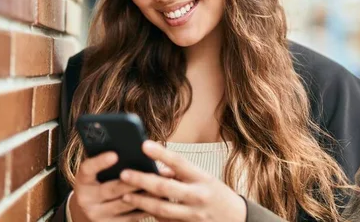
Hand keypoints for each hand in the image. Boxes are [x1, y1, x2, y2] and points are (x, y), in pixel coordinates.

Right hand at [71, 151, 175, 220]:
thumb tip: (135, 148)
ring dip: (145, 194)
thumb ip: (108, 162)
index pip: (87, 169)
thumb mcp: (96, 173)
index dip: (100, 162)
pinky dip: (146, 207)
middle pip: (112, 188)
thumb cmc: (98, 184)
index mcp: (82, 181)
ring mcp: (98, 216)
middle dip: (134, 180)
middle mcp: (86, 200)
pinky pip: (131, 217)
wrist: (87, 213)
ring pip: (125, 204)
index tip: (115, 154)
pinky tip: (159, 199)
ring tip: (162, 184)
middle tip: (152, 171)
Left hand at [119, 140, 246, 221]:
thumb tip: (157, 169)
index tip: (144, 145)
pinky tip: (138, 210)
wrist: (236, 219)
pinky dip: (151, 215)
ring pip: (162, 209)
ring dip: (142, 202)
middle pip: (166, 188)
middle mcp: (198, 196)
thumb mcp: (204, 178)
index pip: (180, 162)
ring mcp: (193, 215)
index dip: (161, 154)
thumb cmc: (216, 194)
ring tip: (125, 195)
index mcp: (202, 178)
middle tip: (124, 174)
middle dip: (143, 181)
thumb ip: (180, 173)